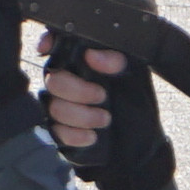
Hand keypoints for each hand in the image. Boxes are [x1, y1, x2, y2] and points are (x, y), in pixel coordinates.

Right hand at [47, 34, 178, 189]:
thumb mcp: (135, 79)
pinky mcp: (59, 131)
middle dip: (77, 90)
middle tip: (102, 96)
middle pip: (53, 79)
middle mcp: (69, 82)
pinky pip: (54, 130)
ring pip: (53, 106)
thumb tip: (93, 56)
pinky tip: (92, 136)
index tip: (49, 49)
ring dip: (80, 114)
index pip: (59, 45)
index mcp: (85, 63)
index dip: (49, 42)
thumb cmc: (137, 107)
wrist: (140, 147)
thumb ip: (116, 62)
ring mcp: (61, 107)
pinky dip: (74, 134)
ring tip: (105, 119)